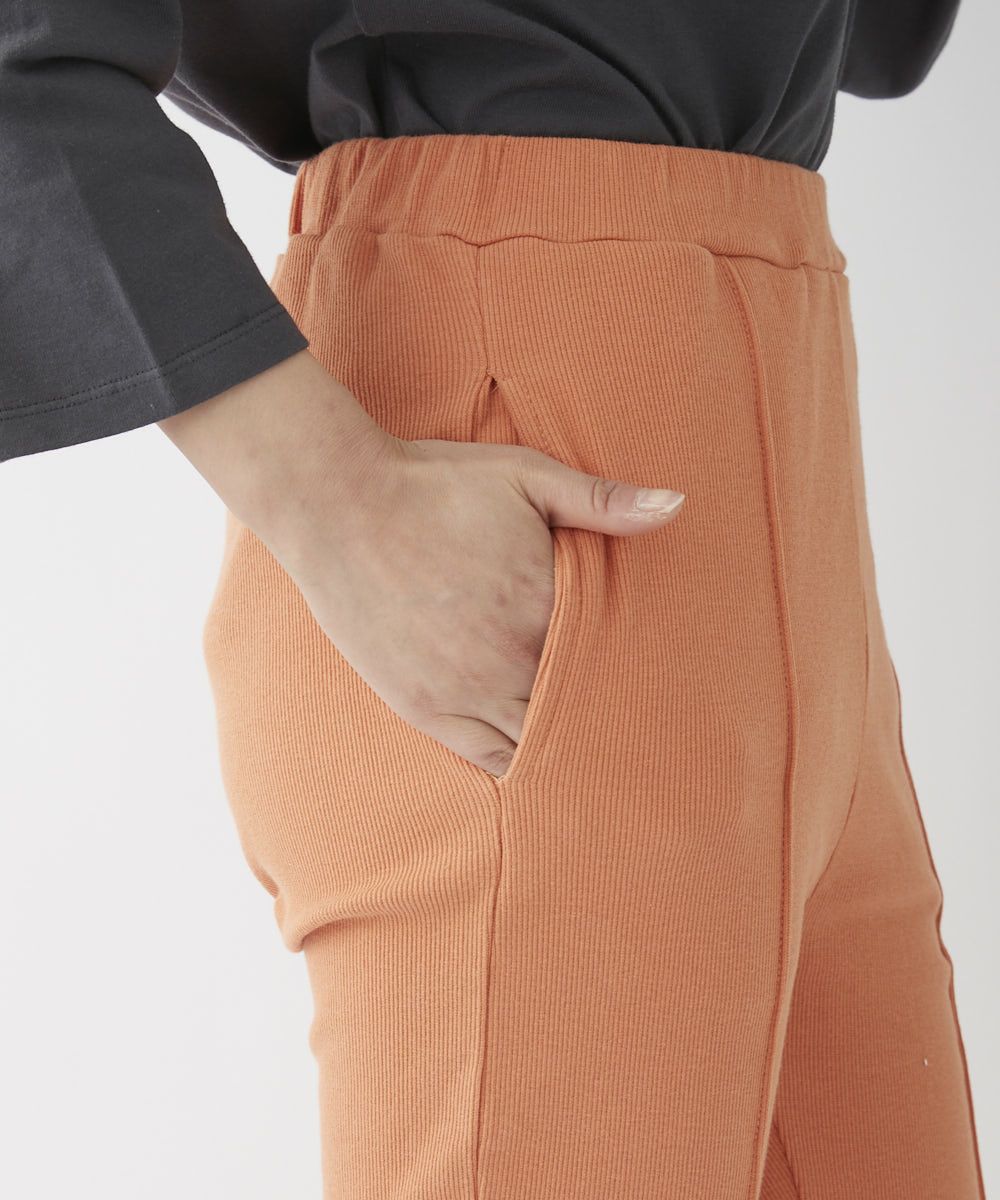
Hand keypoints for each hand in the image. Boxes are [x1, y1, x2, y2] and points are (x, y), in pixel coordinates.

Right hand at [160, 350, 684, 776]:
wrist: (338, 503)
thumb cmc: (436, 485)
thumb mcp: (525, 475)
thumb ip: (602, 500)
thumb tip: (678, 505)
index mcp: (543, 607)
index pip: (615, 662)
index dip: (642, 676)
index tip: (670, 690)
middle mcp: (509, 661)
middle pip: (582, 713)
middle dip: (611, 720)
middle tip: (648, 741)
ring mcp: (463, 691)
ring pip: (538, 745)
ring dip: (568, 749)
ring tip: (602, 763)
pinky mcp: (424, 707)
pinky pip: (487, 758)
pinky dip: (520, 765)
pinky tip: (542, 770)